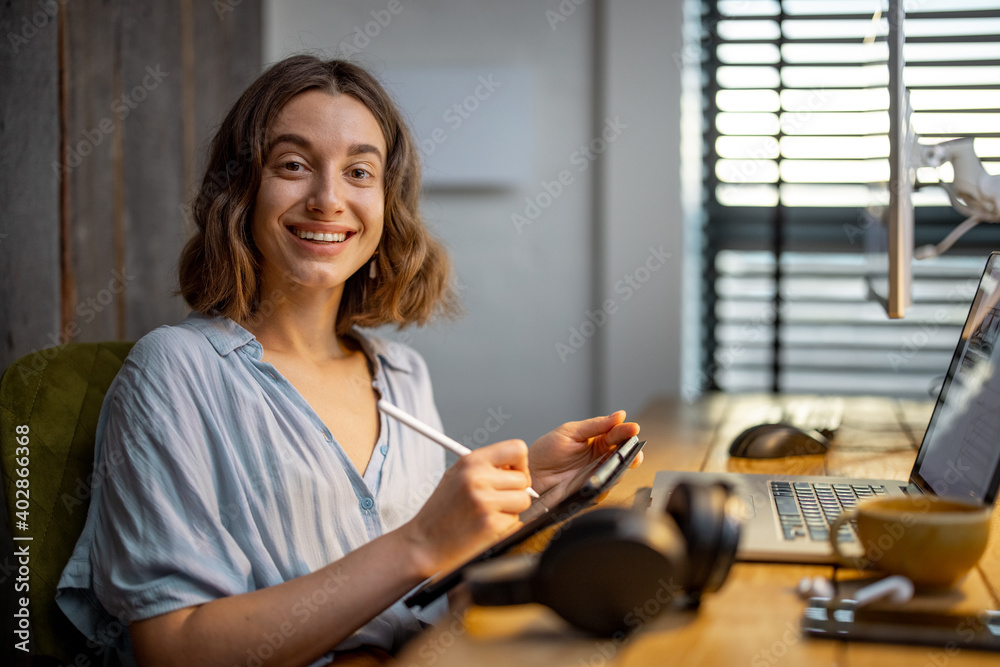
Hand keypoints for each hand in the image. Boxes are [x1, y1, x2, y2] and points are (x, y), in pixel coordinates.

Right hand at [403, 440, 533, 576]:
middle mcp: (477, 478)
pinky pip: (516, 521)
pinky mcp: (491, 524)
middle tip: (496, 501)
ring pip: (524, 500)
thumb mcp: (456, 476)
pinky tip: (485, 527)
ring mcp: (484, 501)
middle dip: (514, 491)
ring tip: (488, 514)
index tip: (513, 475)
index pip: (517, 449)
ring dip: (511, 510)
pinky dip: (505, 526)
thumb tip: (516, 467)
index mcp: (470, 461)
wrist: (423, 543)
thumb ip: (485, 468)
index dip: (519, 464)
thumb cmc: (440, 512)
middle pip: (523, 479)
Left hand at [528, 410, 640, 494]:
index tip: (633, 428)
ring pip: (619, 471)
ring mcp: (597, 475)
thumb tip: (619, 415)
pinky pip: (606, 489)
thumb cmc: (546, 451)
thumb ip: (595, 425)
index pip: (617, 434)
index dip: (627, 431)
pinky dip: (607, 483)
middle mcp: (600, 458)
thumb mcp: (570, 432)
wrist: (529, 474)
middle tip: (633, 449)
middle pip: (624, 454)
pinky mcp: (592, 492)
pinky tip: (604, 477)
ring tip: (620, 460)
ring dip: (622, 467)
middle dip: (632, 451)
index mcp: (597, 440)